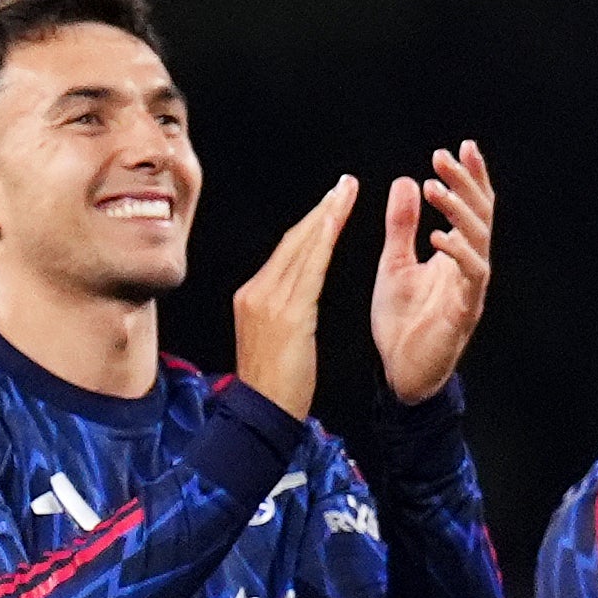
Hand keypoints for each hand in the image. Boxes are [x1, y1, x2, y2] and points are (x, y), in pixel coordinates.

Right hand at [225, 177, 359, 418]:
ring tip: (346, 194)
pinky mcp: (285, 313)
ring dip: (326, 218)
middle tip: (345, 185)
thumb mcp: (273, 337)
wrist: (262, 413)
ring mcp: (267, 301)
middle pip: (292, 242)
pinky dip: (322, 242)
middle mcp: (255, 292)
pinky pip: (308, 270)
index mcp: (251, 296)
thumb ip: (284, 307)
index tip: (332, 202)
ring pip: (301, 250)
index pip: (285, 251)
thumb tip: (298, 288)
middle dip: (321, 211)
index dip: (311, 224)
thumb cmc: (274, 384)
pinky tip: (337, 224)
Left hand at [370, 140, 497, 400]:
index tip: (460, 147)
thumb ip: (401, 225)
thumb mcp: (395, 263)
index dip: (470, 177)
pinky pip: (471, 275)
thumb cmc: (401, 321)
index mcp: (456, 253)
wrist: (399, 373)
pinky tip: (440, 235)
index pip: (470, 207)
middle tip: (443, 157)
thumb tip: (406, 180)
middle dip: (465, 183)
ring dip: (458, 211)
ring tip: (435, 188)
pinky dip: (458, 253)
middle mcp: (470, 266)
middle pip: (480, 215)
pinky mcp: (464, 310)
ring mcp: (471, 288)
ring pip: (478, 240)